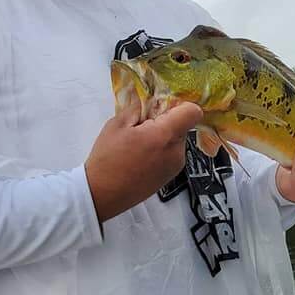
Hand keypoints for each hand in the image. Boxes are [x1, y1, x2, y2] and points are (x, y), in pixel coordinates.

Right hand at [85, 101, 202, 222]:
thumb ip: (139, 107)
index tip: (163, 108)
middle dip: (167, 122)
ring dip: (164, 137)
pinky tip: (142, 157)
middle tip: (142, 127)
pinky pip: (173, 154)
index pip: (192, 111)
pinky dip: (162, 151)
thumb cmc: (107, 160)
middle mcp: (176, 151)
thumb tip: (152, 99)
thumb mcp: (117, 124)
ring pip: (177, 140)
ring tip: (139, 145)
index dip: (180, 105)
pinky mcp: (171, 176)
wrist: (102, 195)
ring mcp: (176, 166)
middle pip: (183, 125)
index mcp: (165, 135)